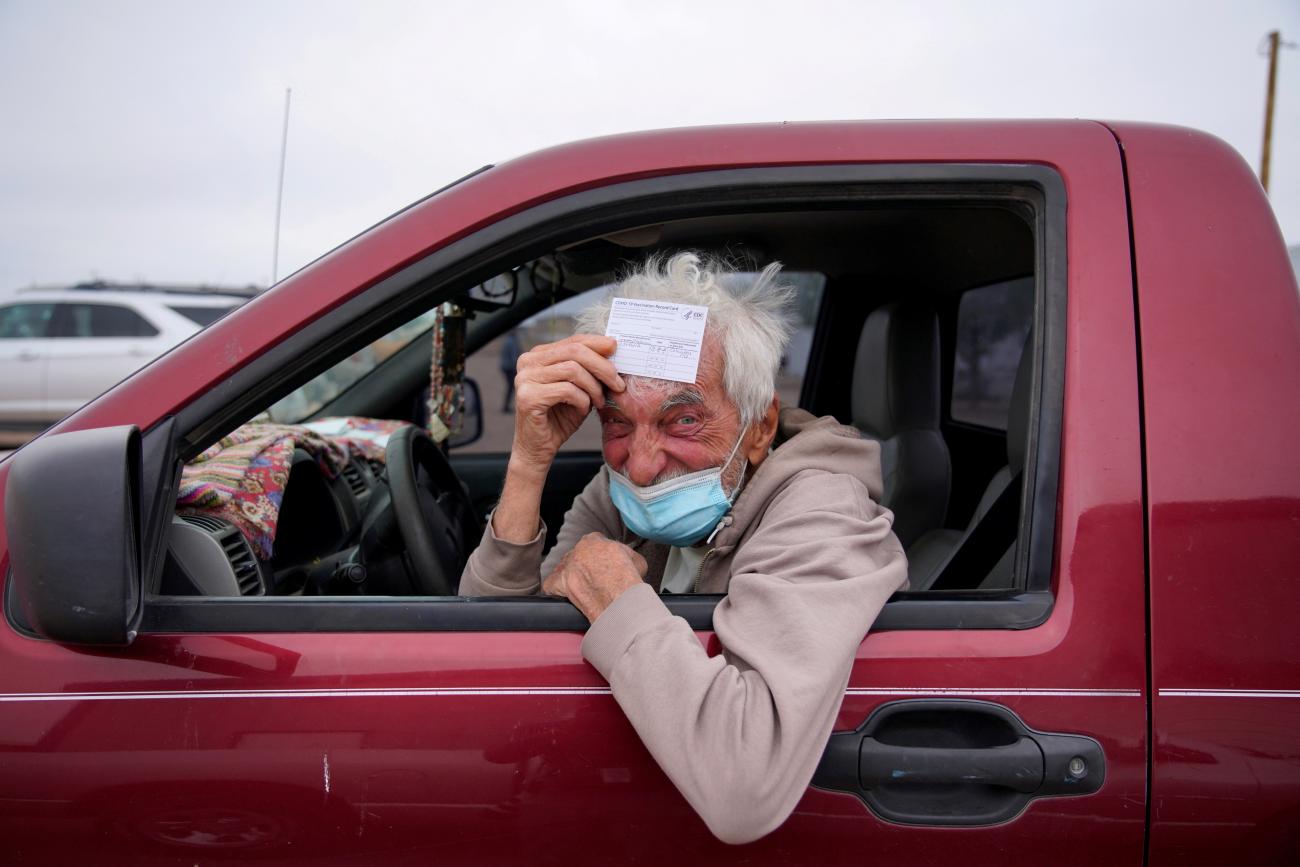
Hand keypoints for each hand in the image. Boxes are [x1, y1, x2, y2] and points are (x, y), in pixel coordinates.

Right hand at [512, 334, 624, 471]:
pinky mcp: (528, 397)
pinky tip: (582, 410)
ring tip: (599, 401)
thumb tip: (611, 349)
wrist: (539, 449)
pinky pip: (567, 390)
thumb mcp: (579, 388)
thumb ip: (588, 369)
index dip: (597, 343)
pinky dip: (582, 400)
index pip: (572, 341)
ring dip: (593, 387)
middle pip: (574, 351)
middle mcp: (527, 363)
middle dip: (602, 367)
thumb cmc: (559, 419)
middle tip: (618, 384)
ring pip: (573, 370)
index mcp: (537, 356)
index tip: (616, 349)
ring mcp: (525, 379)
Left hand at [543, 533, 646, 622]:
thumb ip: (627, 555)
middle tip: (594, 579)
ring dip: (571, 577)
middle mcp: (577, 551)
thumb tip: (627, 561)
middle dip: (584, 566)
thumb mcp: (636, 560)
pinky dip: (557, 590)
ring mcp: (566, 567)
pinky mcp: (558, 584)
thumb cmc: (628, 580)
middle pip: (577, 556)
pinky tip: (566, 595)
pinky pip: (551, 585)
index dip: (598, 554)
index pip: (593, 542)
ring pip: (564, 569)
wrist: (618, 598)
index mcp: (594, 541)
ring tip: (583, 588)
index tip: (602, 563)